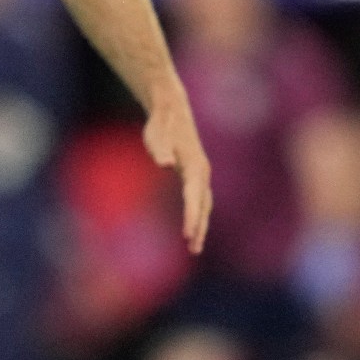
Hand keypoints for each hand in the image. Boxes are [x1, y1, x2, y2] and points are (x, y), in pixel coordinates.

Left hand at [143, 91, 212, 253]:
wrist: (172, 110)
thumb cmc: (161, 124)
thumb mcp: (155, 134)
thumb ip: (159, 148)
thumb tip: (165, 164)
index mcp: (194, 165)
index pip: (194, 196)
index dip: (191, 216)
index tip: (187, 235)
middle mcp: (202, 172)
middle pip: (203, 204)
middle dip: (199, 226)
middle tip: (193, 248)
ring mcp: (201, 174)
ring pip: (204, 204)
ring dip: (201, 225)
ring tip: (194, 247)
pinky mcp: (196, 176)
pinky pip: (200, 201)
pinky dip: (198, 216)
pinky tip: (192, 230)